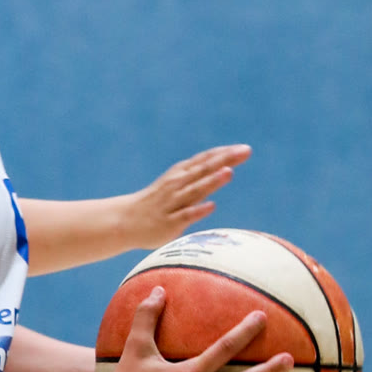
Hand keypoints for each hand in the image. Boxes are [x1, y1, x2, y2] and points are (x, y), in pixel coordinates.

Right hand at [119, 146, 250, 249]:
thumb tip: (226, 165)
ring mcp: (173, 203)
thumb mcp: (177, 183)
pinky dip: (197, 210)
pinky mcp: (169, 223)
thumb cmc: (157, 203)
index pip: (205, 160)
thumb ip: (199, 175)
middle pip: (204, 170)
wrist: (126, 221)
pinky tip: (211, 206)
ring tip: (229, 172)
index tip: (244, 149)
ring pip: (194, 190)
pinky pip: (185, 216)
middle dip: (224, 160)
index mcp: (180, 174)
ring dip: (211, 181)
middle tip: (245, 151)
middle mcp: (177, 185)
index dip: (224, 153)